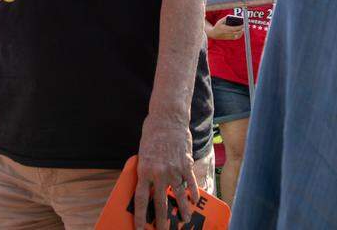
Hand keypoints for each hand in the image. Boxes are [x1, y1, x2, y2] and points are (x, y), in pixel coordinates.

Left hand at [135, 113, 197, 228]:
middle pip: (161, 203)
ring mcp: (174, 169)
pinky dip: (194, 193)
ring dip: (182, 211)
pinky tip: (195, 201)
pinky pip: (191, 182)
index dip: (141, 217)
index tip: (141, 229)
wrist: (168, 118)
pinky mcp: (186, 164)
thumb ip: (146, 171)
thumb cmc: (152, 134)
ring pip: (179, 196)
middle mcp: (159, 173)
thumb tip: (150, 186)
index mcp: (144, 170)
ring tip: (184, 222)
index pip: (141, 199)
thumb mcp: (143, 153)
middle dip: (162, 221)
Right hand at [207, 15, 244, 39]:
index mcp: (226, 29)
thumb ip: (225, 18)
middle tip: (245, 26)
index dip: (240, 26)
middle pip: (237, 32)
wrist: (214, 34)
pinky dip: (239, 35)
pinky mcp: (229, 39)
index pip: (235, 28)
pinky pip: (236, 38)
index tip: (243, 24)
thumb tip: (231, 15)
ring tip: (244, 29)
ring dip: (241, 32)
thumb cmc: (217, 27)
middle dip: (242, 29)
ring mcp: (229, 37)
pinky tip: (241, 32)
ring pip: (237, 36)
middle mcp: (228, 34)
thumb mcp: (220, 21)